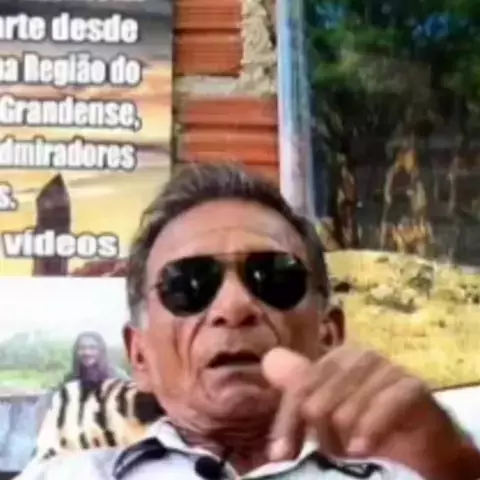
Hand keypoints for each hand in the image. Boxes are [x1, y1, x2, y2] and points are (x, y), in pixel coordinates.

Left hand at [262, 346, 478, 478]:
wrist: (426, 443)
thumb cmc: (369, 425)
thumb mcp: (330, 411)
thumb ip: (301, 389)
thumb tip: (269, 360)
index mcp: (334, 359)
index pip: (298, 390)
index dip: (287, 424)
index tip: (281, 456)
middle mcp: (357, 356)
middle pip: (316, 403)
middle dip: (320, 438)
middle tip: (333, 456)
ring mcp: (386, 368)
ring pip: (344, 412)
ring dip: (343, 443)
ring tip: (352, 456)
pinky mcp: (411, 387)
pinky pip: (381, 409)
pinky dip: (368, 433)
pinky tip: (361, 451)